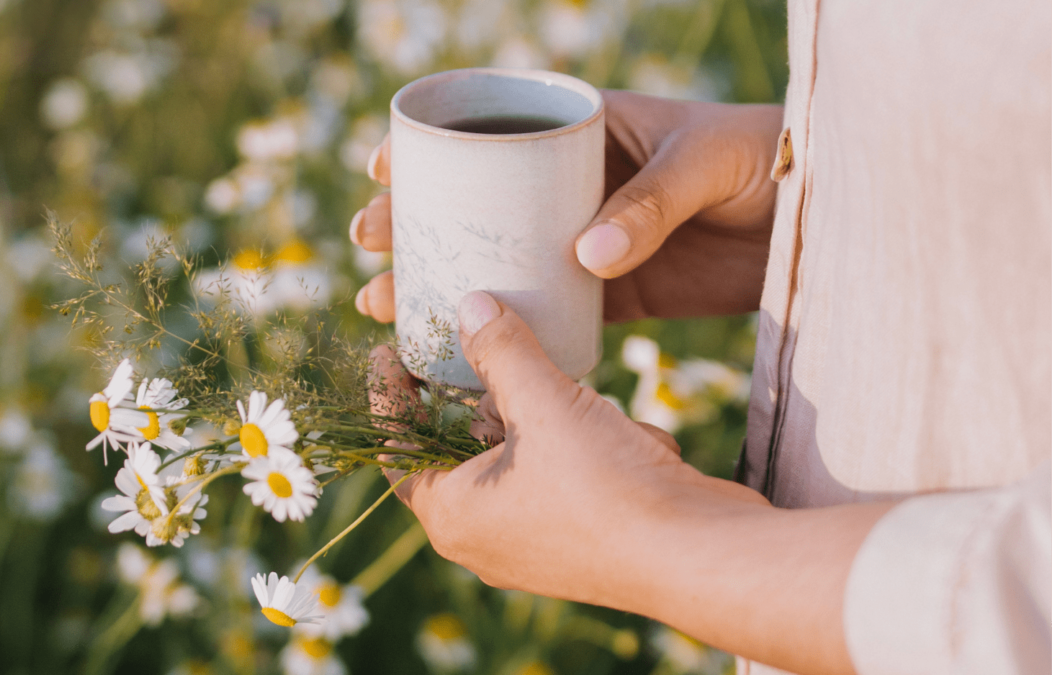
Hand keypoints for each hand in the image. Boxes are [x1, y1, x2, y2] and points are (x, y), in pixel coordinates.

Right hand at [352, 91, 782, 322]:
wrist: (814, 217)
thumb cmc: (763, 160)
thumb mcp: (703, 162)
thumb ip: (646, 203)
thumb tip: (583, 255)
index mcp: (583, 130)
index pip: (491, 130)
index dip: (429, 147)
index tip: (383, 170)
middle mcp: (572, 186)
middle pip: (477, 203)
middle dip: (416, 223)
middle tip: (372, 245)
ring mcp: (586, 240)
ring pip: (500, 260)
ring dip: (445, 281)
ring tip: (390, 303)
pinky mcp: (612, 290)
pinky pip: (549, 306)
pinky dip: (508, 325)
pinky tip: (461, 345)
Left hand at [369, 292, 893, 674]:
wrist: (701, 554)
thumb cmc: (608, 490)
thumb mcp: (544, 404)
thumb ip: (501, 351)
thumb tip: (470, 304)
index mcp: (454, 516)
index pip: (397, 449)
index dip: (391, 396)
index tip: (390, 349)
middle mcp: (486, 537)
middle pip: (458, 449)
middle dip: (477, 395)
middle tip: (478, 342)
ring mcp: (536, 540)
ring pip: (520, 456)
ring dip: (542, 415)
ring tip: (561, 382)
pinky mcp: (582, 534)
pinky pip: (563, 473)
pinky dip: (585, 443)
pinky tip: (621, 431)